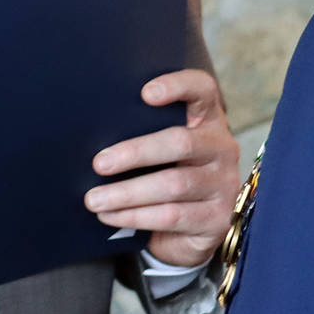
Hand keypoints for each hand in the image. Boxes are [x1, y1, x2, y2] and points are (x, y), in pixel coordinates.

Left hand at [87, 68, 239, 265]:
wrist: (196, 227)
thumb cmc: (170, 174)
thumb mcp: (164, 149)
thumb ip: (143, 133)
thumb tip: (91, 134)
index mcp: (207, 121)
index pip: (202, 90)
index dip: (178, 86)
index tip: (146, 93)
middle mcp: (221, 148)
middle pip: (181, 143)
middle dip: (135, 152)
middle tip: (100, 163)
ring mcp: (223, 185)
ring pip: (173, 185)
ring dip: (127, 193)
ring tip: (94, 199)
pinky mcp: (216, 219)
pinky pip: (171, 216)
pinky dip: (135, 216)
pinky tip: (110, 215)